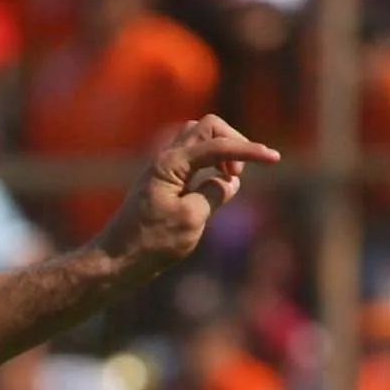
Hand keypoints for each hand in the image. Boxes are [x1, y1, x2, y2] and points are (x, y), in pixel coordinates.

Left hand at [95, 115, 280, 282]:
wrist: (115, 262)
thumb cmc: (150, 244)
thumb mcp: (191, 219)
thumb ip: (215, 193)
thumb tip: (228, 180)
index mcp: (170, 165)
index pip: (218, 144)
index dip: (249, 150)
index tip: (275, 159)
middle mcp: (165, 160)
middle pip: (208, 127)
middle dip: (233, 141)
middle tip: (239, 172)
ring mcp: (162, 170)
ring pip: (199, 139)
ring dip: (222, 150)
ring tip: (230, 179)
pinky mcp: (163, 183)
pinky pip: (193, 158)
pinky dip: (212, 164)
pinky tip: (217, 186)